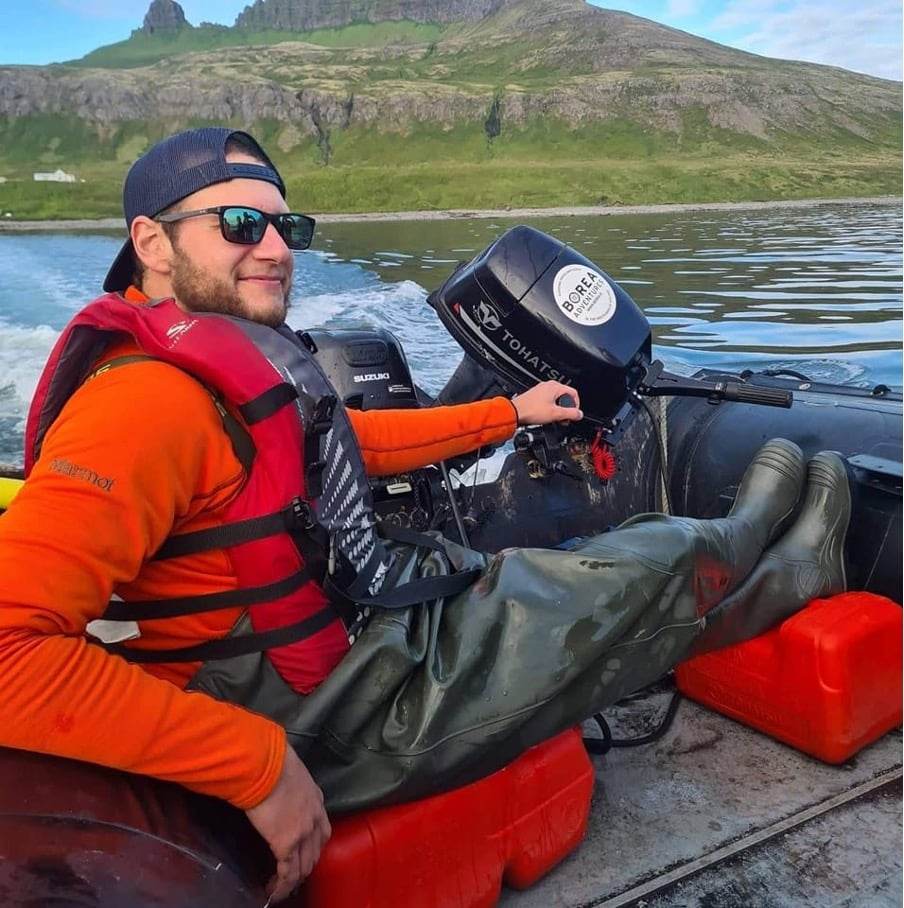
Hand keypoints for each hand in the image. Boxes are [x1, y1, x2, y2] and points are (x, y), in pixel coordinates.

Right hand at [246, 741, 331, 903]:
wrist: (265, 764)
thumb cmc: (271, 760)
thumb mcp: (288, 770)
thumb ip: (287, 782)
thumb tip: (273, 781)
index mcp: (316, 798)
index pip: (321, 828)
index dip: (313, 845)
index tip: (302, 853)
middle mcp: (315, 817)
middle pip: (316, 850)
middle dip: (305, 865)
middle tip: (291, 875)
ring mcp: (304, 832)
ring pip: (304, 866)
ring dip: (293, 880)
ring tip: (280, 887)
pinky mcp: (287, 844)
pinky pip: (288, 873)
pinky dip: (282, 887)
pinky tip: (273, 893)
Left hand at [511, 381, 582, 425]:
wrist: (515, 413)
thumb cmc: (531, 410)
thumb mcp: (556, 414)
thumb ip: (571, 414)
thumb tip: (579, 414)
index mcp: (555, 387)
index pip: (574, 393)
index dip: (576, 405)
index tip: (574, 415)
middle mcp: (548, 386)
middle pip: (565, 397)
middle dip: (567, 409)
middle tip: (565, 419)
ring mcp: (541, 391)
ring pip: (557, 400)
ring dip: (559, 411)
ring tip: (557, 420)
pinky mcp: (535, 397)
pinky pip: (548, 402)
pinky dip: (551, 409)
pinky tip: (548, 418)